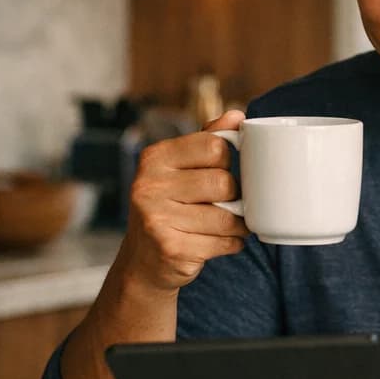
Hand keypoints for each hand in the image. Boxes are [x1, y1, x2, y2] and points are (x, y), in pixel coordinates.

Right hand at [121, 109, 250, 291]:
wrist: (143, 263)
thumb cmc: (171, 207)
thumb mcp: (181, 168)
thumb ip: (208, 140)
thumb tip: (237, 115)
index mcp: (155, 157)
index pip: (215, 146)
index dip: (227, 161)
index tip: (219, 171)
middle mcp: (150, 185)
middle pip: (224, 182)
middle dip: (233, 197)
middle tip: (223, 204)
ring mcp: (157, 218)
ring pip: (228, 216)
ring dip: (236, 224)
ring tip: (224, 225)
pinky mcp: (171, 248)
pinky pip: (225, 242)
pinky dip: (231, 244)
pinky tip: (217, 242)